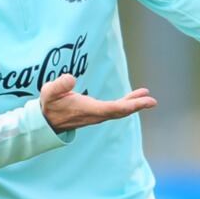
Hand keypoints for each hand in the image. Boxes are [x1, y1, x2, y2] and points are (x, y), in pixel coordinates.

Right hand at [38, 73, 156, 133]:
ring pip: (119, 110)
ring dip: (134, 104)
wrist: (46, 120)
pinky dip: (127, 102)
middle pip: (120, 111)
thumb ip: (59, 85)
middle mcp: (96, 115)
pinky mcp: (97, 112)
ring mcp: (97, 115)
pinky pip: (115, 108)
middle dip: (136, 106)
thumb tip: (71, 77)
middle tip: (152, 101)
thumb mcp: (49, 92)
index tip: (143, 101)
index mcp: (87, 110)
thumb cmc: (49, 104)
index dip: (129, 105)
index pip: (112, 108)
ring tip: (148, 97)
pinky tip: (135, 96)